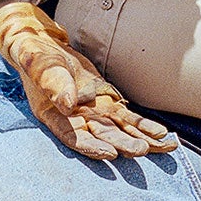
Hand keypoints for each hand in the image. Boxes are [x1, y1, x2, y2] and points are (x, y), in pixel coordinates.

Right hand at [0, 2, 177, 159]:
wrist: (44, 47)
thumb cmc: (35, 57)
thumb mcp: (39, 65)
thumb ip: (52, 84)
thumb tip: (68, 104)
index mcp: (54, 116)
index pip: (74, 137)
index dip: (91, 147)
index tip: (110, 154)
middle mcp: (76, 121)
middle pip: (103, 136)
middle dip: (123, 144)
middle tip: (142, 150)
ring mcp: (94, 114)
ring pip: (121, 131)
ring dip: (142, 140)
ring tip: (164, 147)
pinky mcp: (107, 104)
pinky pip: (129, 118)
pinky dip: (145, 126)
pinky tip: (162, 134)